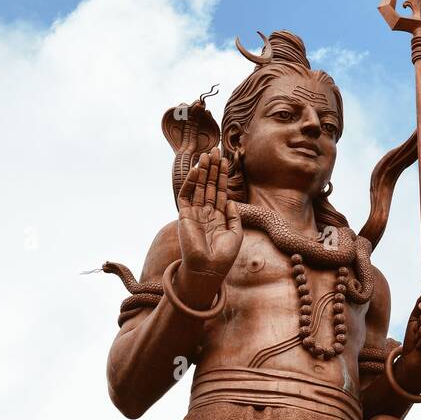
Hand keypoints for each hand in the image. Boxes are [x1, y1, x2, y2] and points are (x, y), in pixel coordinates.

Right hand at [177, 148, 242, 305]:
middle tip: (214, 150)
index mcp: (218, 217)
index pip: (220, 191)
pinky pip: (186, 196)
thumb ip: (234, 216)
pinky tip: (196, 170)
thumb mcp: (235, 234)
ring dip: (202, 171)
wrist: (208, 269)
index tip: (225, 160)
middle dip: (212, 168)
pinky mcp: (185, 216)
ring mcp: (195, 214)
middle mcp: (206, 213)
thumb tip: (230, 200)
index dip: (222, 176)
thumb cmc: (224, 256)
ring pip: (198, 187)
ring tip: (206, 155)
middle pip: (209, 185)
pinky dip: (190, 183)